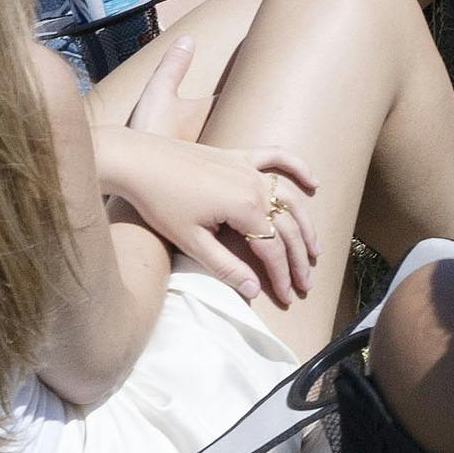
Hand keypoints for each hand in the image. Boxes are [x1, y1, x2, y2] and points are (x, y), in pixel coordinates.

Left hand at [115, 139, 330, 308]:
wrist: (138, 161)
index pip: (273, 249)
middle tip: (306, 283)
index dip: (283, 275)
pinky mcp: (239, 156)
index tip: (289, 296)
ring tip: (315, 249)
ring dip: (307, 224)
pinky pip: (278, 157)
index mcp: (245, 208)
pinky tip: (314, 182)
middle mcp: (256, 186)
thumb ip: (225, 267)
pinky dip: (298, 167)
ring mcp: (250, 168)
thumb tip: (253, 290)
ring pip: (290, 198)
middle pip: (288, 227)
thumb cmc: (160, 203)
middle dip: (299, 259)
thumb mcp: (191, 241)